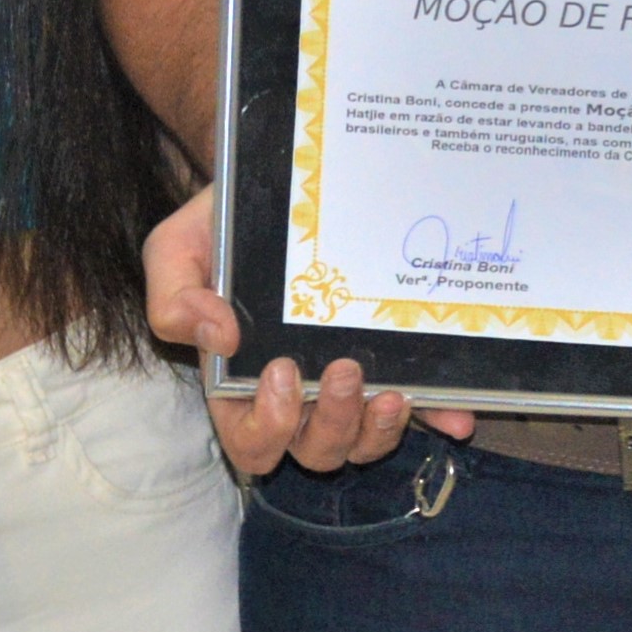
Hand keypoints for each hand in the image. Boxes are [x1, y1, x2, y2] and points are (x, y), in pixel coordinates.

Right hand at [143, 186, 469, 475]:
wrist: (281, 182)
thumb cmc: (225, 226)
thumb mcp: (177, 250)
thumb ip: (175, 298)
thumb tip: (218, 339)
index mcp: (241, 379)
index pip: (251, 437)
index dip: (267, 426)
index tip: (282, 372)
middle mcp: (297, 393)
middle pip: (313, 450)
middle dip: (331, 426)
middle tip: (343, 372)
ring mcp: (349, 381)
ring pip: (364, 441)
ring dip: (379, 432)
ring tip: (392, 393)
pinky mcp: (395, 362)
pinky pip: (422, 407)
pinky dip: (438, 416)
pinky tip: (456, 415)